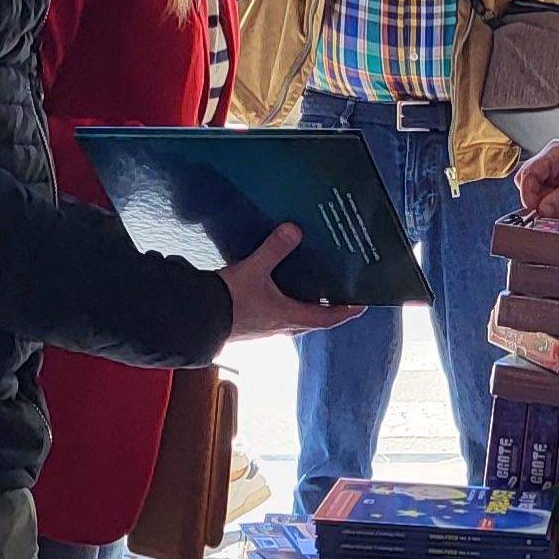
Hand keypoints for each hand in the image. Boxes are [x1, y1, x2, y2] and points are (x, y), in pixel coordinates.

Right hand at [222, 223, 364, 339]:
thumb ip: (274, 249)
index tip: (362, 305)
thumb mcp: (254, 270)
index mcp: (289, 317)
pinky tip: (276, 290)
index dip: (346, 311)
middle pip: (312, 321)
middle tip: (339, 294)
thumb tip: (295, 229)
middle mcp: (281, 327)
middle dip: (327, 309)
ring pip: (294, 319)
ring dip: (305, 307)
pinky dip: (284, 304)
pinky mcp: (250, 324)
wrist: (196, 319)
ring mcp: (265, 328)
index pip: (327, 318)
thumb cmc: (229, 301)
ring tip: (311, 288)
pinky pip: (276, 315)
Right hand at [513, 141, 558, 216]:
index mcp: (554, 153)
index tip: (534, 210)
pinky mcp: (557, 179)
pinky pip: (545, 192)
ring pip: (535, 188)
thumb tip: (541, 210)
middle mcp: (550, 159)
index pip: (528, 172)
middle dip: (534, 198)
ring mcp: (552, 169)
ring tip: (558, 209)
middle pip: (527, 180)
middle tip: (547, 211)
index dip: (527, 193)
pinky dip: (549, 202)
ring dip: (542, 202)